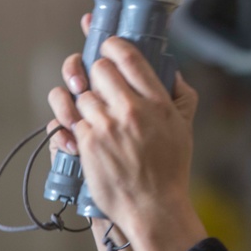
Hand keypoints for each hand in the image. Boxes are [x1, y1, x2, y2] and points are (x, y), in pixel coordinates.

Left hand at [72, 36, 206, 250]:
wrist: (152, 206)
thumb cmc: (170, 168)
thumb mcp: (184, 127)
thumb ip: (181, 95)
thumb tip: (173, 72)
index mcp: (157, 101)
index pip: (128, 56)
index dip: (111, 44)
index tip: (106, 46)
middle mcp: (131, 109)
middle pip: (98, 69)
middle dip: (94, 73)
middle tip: (98, 83)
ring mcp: (106, 126)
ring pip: (79, 93)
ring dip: (80, 100)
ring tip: (88, 110)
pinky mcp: (86, 143)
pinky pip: (67, 119)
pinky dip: (68, 122)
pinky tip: (75, 128)